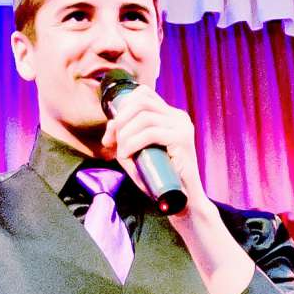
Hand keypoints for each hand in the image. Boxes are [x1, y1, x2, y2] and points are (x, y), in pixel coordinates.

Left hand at [104, 85, 208, 217]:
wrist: (184, 200)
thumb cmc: (161, 178)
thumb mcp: (141, 152)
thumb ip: (129, 136)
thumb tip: (111, 125)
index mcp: (171, 115)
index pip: (143, 94)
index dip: (123, 106)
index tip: (112, 130)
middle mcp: (178, 117)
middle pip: (141, 101)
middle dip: (120, 119)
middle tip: (110, 141)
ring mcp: (182, 126)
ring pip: (144, 117)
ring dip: (125, 134)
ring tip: (121, 153)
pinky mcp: (182, 139)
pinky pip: (150, 133)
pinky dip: (133, 143)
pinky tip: (126, 155)